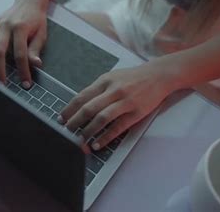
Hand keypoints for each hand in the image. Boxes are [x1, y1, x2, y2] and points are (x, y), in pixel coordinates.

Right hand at [0, 0, 48, 87]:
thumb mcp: (41, 34)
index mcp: (20, 27)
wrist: (29, 1)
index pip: (20, 53)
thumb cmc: (36, 20)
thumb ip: (35, 49)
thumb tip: (36, 64)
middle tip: (0, 84)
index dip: (23, 70)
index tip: (25, 83)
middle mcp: (5, 25)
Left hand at [59, 62, 175, 149]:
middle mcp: (114, 90)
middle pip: (89, 108)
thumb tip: (79, 106)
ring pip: (101, 118)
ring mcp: (125, 102)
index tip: (61, 118)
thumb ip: (97, 90)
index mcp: (105, 81)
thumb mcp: (112, 77)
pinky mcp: (136, 113)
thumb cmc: (133, 78)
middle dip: (74, 122)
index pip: (82, 97)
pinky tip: (97, 144)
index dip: (69, 109)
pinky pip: (118, 127)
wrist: (159, 75)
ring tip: (80, 140)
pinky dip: (106, 137)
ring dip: (88, 131)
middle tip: (66, 131)